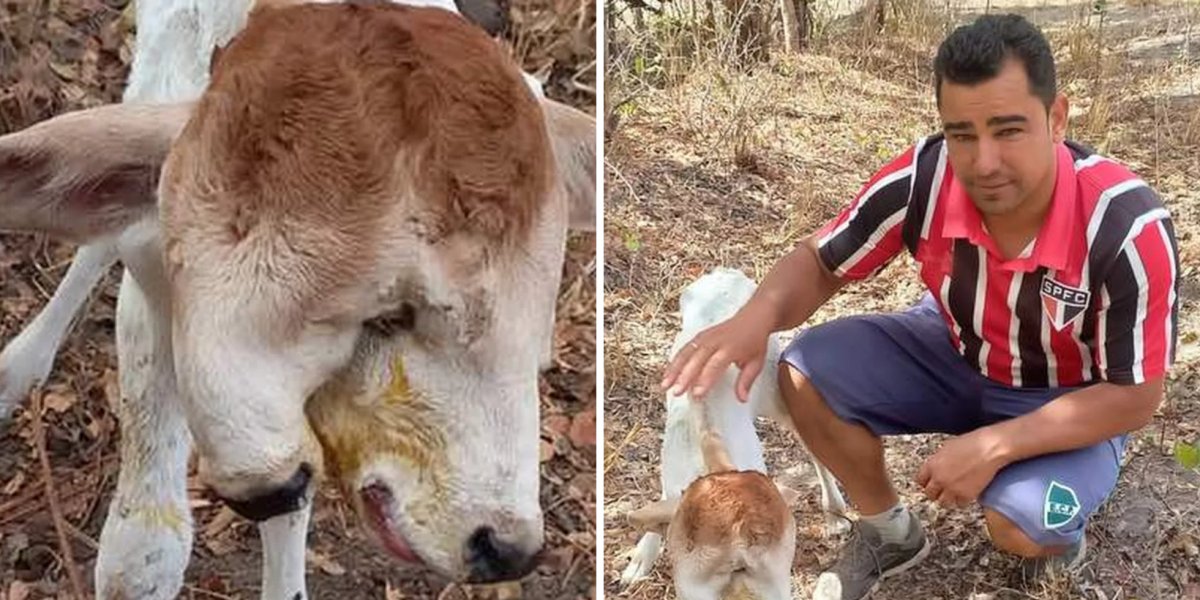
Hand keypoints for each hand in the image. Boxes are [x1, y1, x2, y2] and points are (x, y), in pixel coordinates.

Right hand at [659, 309, 773, 401]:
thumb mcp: (756, 362)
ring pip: (686, 353)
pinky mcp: (699, 336)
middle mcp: (715, 341)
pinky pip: (684, 349)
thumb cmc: (755, 342)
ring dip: (674, 369)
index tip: (697, 394)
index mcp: (731, 347)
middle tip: (676, 392)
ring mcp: (705, 336)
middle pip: (696, 359)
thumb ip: (746, 381)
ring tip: (665, 385)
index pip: (715, 364)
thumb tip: (741, 399)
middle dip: (684, 376)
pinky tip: (668, 374)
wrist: (753, 317)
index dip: (705, 379)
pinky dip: (675, 361)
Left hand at [916, 428, 1007, 507]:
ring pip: (943, 503)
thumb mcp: (946, 448)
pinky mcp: (966, 496)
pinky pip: (960, 504)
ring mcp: (952, 489)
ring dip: (948, 499)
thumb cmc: (971, 443)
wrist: (989, 448)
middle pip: (929, 494)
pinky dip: (963, 500)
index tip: (931, 483)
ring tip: (955, 493)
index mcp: (932, 465)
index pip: (920, 481)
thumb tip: (936, 469)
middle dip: (936, 492)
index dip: (926, 482)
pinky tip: (967, 493)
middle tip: (943, 490)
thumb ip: (938, 461)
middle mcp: (939, 479)